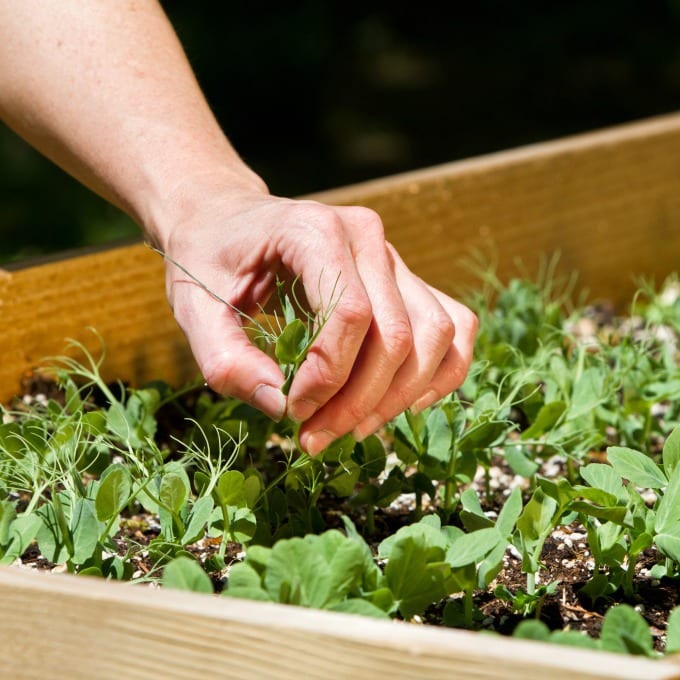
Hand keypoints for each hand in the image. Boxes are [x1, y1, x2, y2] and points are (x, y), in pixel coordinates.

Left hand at [163, 187, 477, 454]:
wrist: (227, 218)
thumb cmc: (208, 258)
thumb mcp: (193, 308)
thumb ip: (227, 361)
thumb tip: (281, 408)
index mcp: (313, 230)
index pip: (351, 313)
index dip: (329, 376)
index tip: (293, 411)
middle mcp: (366, 237)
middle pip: (397, 334)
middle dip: (361, 401)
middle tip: (315, 437)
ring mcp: (393, 256)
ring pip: (435, 336)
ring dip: (400, 396)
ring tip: (352, 428)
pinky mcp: (404, 279)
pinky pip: (452, 326)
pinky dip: (440, 372)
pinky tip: (405, 403)